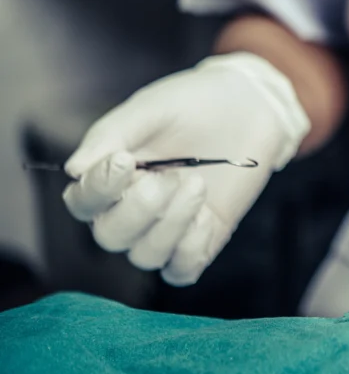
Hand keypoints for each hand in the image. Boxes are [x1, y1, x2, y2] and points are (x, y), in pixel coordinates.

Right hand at [62, 53, 309, 284]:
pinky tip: (206, 217)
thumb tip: (74, 169)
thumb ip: (112, 134)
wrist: (249, 106)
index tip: (126, 160)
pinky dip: (191, 250)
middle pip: (110, 236)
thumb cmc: (194, 104)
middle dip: (140, 210)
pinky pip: (181, 270)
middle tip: (172, 176)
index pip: (83, 202)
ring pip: (145, 255)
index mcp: (111, 176)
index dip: (97, 190)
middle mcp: (131, 208)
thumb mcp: (152, 108)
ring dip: (171, 224)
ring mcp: (166, 227)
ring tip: (197, 185)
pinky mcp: (200, 239)